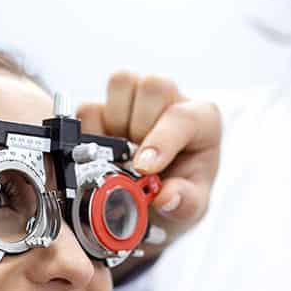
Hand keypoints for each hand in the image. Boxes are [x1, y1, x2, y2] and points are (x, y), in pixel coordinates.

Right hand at [78, 72, 220, 259]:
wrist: (156, 204)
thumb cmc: (181, 193)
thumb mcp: (191, 207)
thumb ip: (186, 202)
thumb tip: (166, 197)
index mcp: (201, 120)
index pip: (182, 116)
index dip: (161, 141)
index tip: (144, 168)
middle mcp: (170, 102)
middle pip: (153, 87)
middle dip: (140, 127)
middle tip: (137, 160)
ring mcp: (135, 101)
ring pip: (122, 83)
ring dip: (116, 122)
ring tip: (122, 154)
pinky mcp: (104, 109)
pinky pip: (89, 108)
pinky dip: (92, 133)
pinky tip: (105, 154)